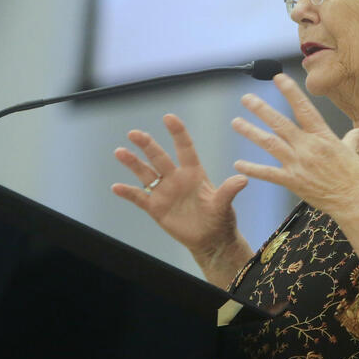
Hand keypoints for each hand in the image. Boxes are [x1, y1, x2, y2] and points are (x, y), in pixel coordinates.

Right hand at [111, 114, 251, 281]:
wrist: (210, 240)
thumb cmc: (220, 219)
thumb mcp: (224, 205)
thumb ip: (229, 191)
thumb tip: (242, 179)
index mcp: (194, 173)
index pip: (185, 148)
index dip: (177, 133)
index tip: (169, 118)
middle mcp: (176, 178)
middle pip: (159, 157)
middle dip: (147, 145)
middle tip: (135, 133)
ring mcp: (164, 192)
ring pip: (145, 173)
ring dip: (133, 163)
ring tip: (120, 151)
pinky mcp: (156, 208)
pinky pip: (139, 197)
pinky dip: (128, 193)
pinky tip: (116, 187)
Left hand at [231, 74, 358, 220]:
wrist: (357, 203)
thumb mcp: (354, 153)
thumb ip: (351, 139)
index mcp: (323, 136)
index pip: (304, 108)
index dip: (290, 92)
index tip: (278, 78)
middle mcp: (308, 147)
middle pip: (280, 123)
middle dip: (261, 110)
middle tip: (246, 99)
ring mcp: (298, 164)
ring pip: (270, 143)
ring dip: (251, 132)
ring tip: (236, 122)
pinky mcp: (293, 182)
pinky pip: (268, 174)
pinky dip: (252, 168)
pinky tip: (238, 164)